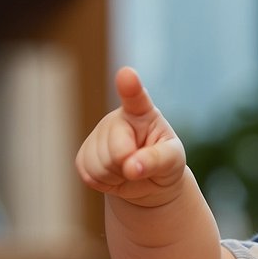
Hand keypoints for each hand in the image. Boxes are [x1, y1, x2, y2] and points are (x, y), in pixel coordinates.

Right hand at [76, 67, 187, 205]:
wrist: (148, 182)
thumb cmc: (165, 164)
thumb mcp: (173, 161)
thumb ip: (157, 161)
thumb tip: (131, 167)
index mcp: (142, 113)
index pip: (135, 97)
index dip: (129, 86)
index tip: (127, 75)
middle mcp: (116, 119)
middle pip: (116, 150)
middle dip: (129, 166)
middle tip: (140, 165)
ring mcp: (97, 135)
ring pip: (100, 166)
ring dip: (117, 177)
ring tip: (128, 169)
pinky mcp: (83, 155)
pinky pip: (89, 175)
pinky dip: (105, 183)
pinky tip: (114, 175)